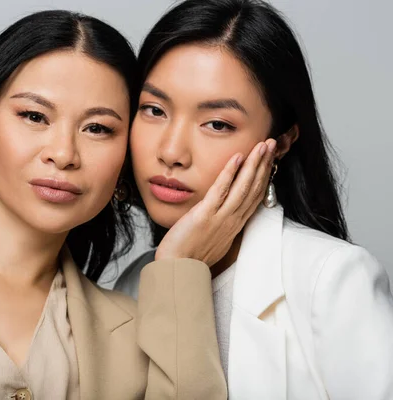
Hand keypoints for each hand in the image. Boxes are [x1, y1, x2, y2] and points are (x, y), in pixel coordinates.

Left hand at [155, 139, 276, 265]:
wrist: (178, 269)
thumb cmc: (191, 256)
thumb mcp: (213, 238)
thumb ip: (220, 223)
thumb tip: (221, 211)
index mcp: (235, 224)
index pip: (255, 196)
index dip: (264, 176)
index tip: (270, 160)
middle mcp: (233, 220)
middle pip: (254, 188)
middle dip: (264, 164)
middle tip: (271, 144)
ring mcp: (221, 218)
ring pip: (243, 187)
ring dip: (254, 164)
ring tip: (261, 146)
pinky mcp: (205, 216)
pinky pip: (220, 191)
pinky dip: (229, 173)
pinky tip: (237, 157)